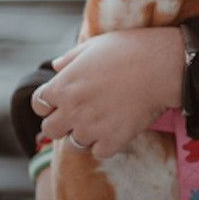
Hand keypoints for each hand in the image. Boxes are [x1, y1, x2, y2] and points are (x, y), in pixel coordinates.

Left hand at [33, 26, 185, 158]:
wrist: (160, 67)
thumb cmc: (128, 50)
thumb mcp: (93, 46)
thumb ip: (71, 58)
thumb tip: (56, 66)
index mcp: (63, 86)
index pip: (38, 104)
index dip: (48, 104)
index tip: (61, 102)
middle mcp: (72, 110)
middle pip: (50, 130)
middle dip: (61, 125)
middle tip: (78, 118)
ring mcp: (91, 128)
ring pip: (74, 145)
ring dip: (84, 136)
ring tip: (101, 124)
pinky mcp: (112, 141)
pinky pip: (99, 153)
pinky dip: (106, 145)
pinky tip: (116, 131)